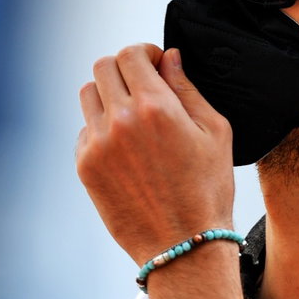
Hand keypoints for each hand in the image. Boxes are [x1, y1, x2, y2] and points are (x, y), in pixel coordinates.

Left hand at [76, 44, 234, 262]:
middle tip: (142, 86)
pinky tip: (126, 149)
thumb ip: (187, 88)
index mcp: (155, 106)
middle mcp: (120, 121)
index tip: (156, 64)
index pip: (131, 54)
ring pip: (88, 95)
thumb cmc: (207, 190)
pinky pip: (85, 131)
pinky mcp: (86, 167)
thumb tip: (169, 58)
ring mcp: (98, 145)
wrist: (183, 245)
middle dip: (124, 69)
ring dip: (108, 95)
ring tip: (131, 115)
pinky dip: (102, 129)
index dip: (145, 53)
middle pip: (103, 67)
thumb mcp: (214, 132)